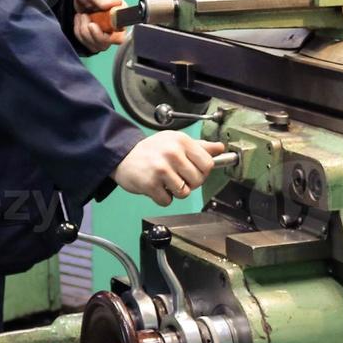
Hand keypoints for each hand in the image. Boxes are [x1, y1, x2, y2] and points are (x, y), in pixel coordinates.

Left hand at [70, 0, 125, 52]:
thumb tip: (114, 3)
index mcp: (119, 12)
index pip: (120, 34)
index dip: (106, 35)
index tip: (94, 25)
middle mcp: (114, 23)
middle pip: (106, 43)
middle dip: (91, 34)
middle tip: (85, 17)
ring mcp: (104, 29)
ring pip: (96, 45)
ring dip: (83, 32)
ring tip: (82, 16)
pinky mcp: (93, 33)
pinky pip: (87, 43)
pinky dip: (79, 33)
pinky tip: (80, 20)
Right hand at [113, 132, 227, 206]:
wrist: (123, 156)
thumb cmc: (151, 150)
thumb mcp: (175, 141)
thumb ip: (199, 146)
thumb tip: (220, 148)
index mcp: (181, 141)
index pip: (208, 164)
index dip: (203, 172)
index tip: (195, 171)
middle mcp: (172, 153)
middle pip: (198, 180)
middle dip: (190, 183)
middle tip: (178, 177)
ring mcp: (161, 169)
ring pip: (184, 193)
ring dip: (176, 192)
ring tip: (166, 182)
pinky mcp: (150, 184)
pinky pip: (167, 201)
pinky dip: (163, 198)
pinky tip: (156, 187)